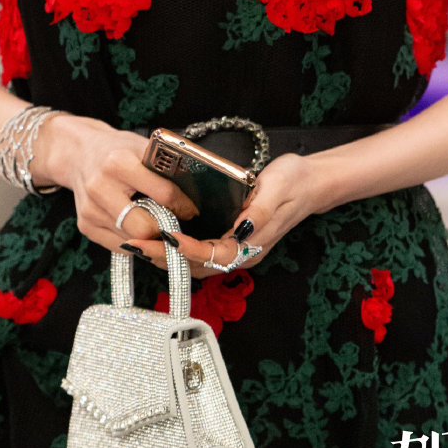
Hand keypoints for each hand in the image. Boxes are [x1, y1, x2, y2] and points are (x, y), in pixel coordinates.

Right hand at [40, 114, 199, 255]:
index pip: (163, 195)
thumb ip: (164, 165)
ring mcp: (91, 210)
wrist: (78, 154)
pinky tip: (138, 227)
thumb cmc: (116, 149)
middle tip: (176, 224)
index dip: (183, 206)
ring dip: (150, 238)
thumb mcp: (141, 146)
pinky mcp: (85, 226)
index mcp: (119, 163)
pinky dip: (133, 241)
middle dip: (165, 229)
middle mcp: (101, 188)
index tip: (191, 210)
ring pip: (133, 240)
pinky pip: (119, 246)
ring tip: (159, 226)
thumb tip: (195, 189)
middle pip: (144, 227)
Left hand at [127, 152, 322, 280]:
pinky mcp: (232, 241)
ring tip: (140, 243)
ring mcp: (237, 250)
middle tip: (136, 244)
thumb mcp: (277, 188)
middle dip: (166, 257)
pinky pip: (201, 252)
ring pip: (196, 262)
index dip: (186, 249)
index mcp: (252, 245)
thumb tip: (240, 229)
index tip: (163, 238)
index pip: (213, 254)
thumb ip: (259, 212)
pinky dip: (178, 248)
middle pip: (198, 264)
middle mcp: (243, 254)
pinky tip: (161, 236)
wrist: (311, 183)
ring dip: (167, 256)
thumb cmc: (294, 182)